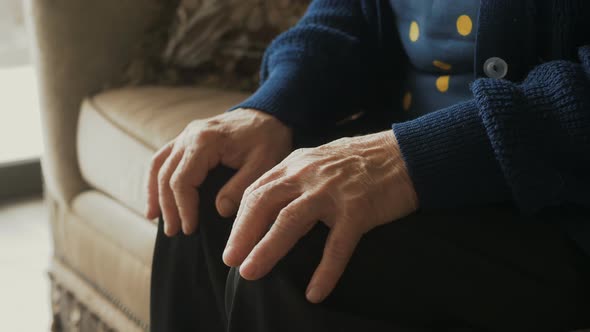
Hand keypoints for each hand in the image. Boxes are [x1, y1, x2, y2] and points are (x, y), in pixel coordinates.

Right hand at [146, 108, 292, 235]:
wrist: (269, 115)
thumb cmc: (268, 140)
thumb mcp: (263, 165)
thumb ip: (240, 188)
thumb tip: (219, 210)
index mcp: (206, 141)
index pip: (183, 180)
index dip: (184, 208)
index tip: (190, 229)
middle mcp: (189, 135)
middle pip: (166, 175)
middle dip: (169, 207)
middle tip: (174, 232)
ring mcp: (185, 135)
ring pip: (158, 166)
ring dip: (156, 194)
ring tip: (157, 220)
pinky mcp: (186, 138)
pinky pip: (162, 159)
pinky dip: (155, 179)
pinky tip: (156, 198)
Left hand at [222, 130, 417, 302]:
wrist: (405, 155)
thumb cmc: (362, 162)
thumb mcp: (321, 161)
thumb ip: (296, 180)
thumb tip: (273, 209)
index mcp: (297, 163)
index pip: (257, 190)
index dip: (241, 219)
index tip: (233, 243)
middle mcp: (309, 174)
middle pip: (264, 204)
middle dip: (242, 234)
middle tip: (231, 261)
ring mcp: (333, 191)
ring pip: (290, 222)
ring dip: (267, 249)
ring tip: (251, 273)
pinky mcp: (358, 209)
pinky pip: (337, 245)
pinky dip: (325, 271)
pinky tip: (314, 293)